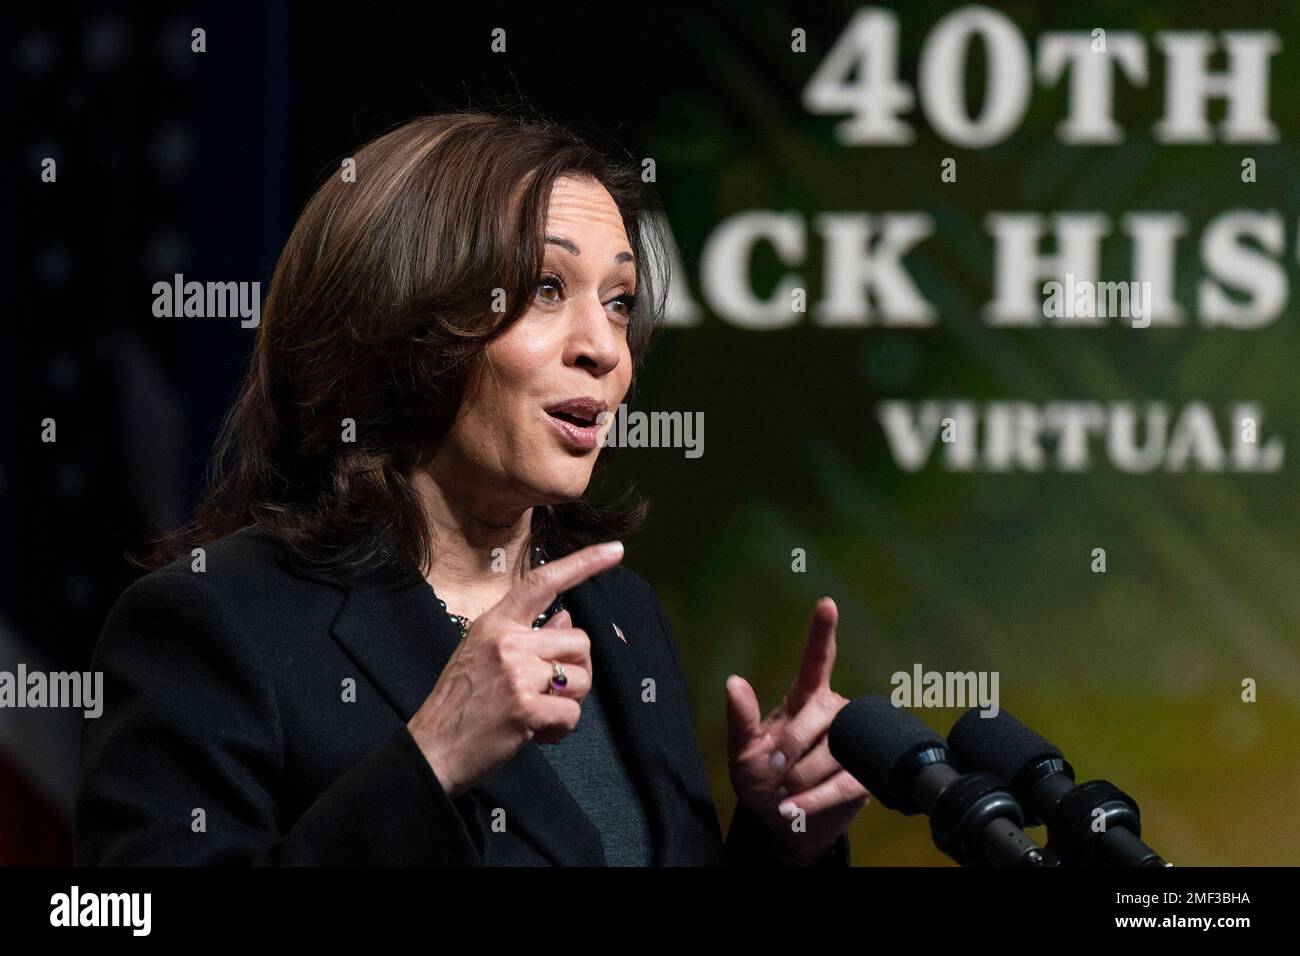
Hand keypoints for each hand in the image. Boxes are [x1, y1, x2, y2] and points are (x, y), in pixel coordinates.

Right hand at [406, 540, 624, 798]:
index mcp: (494, 624)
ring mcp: (516, 674)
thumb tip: (567, 616)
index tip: (615, 550)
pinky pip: (572, 714)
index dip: (583, 563)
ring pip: (581, 678)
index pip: (542, 582)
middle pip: (579, 640)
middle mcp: (506, 642)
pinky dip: (560, 730)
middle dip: (576, 670)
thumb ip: (527, 634)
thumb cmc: (460, 704)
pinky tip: (535, 734)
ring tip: (537, 714)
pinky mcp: (525, 709)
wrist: (432, 750)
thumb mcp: (484, 655)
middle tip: (550, 692)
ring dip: (568, 702)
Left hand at [725, 597, 869, 864]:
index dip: (822, 633)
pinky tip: (792, 809)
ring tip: (785, 791)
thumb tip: (733, 681)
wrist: (784, 820)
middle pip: (816, 719)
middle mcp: (834, 712)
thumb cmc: (762, 778)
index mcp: (805, 698)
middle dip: (786, 752)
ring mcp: (853, 743)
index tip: (826, 604)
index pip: (817, 661)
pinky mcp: (864, 776)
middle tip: (771, 774)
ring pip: (828, 756)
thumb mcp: (742, 750)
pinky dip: (812, 801)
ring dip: (798, 781)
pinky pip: (840, 786)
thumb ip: (741, 719)